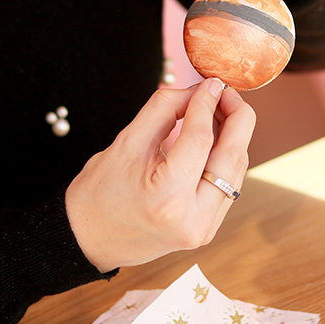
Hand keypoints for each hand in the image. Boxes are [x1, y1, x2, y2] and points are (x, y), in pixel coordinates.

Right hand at [65, 78, 254, 271]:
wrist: (87, 241)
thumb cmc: (98, 194)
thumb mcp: (125, 144)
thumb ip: (164, 111)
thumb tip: (199, 91)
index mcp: (167, 198)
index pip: (200, 139)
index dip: (207, 104)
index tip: (211, 82)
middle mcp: (193, 219)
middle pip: (233, 156)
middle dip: (236, 117)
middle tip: (226, 92)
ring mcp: (204, 228)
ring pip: (236, 170)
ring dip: (234, 136)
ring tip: (218, 110)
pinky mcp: (208, 229)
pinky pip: (229, 184)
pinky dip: (226, 157)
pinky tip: (216, 136)